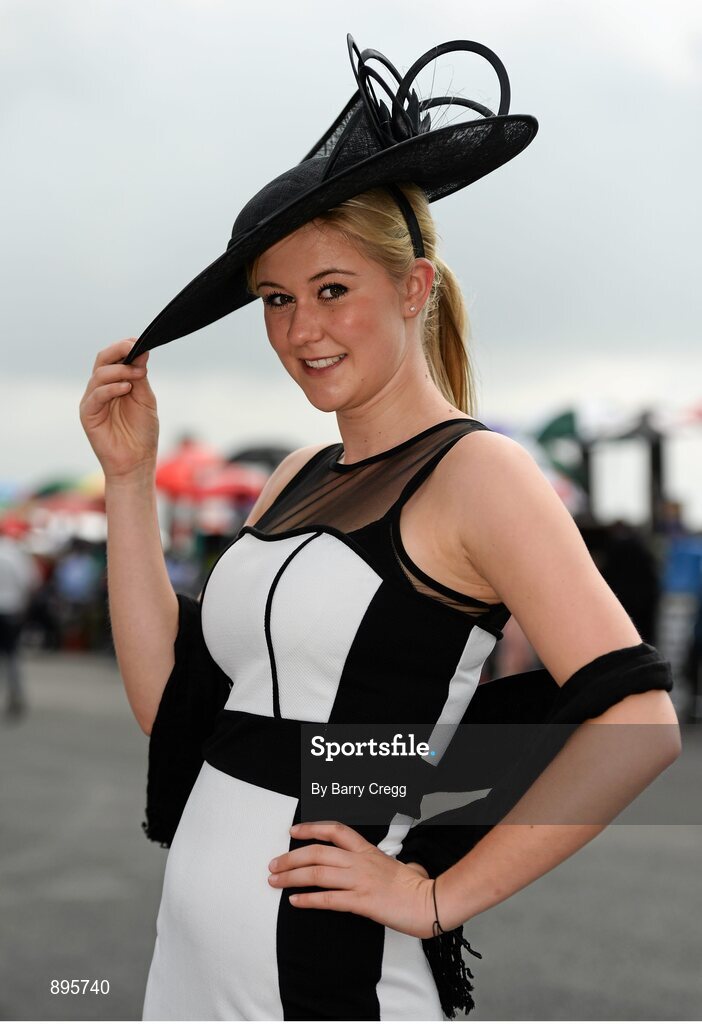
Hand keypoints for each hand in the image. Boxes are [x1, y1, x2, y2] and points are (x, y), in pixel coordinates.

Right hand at [79, 338, 158, 480]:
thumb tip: (141, 352)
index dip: (125, 347)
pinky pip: (96, 395)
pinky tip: (127, 388)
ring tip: (137, 374)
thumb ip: (141, 378)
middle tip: (134, 347)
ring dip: (119, 370)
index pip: (114, 358)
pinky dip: (111, 388)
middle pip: (102, 360)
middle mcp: (101, 389)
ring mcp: (93, 401)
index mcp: (115, 384)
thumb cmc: (142, 434)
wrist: (136, 462)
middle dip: (118, 350)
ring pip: (99, 375)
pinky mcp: (88, 414)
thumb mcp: (146, 400)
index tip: (141, 342)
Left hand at [267, 820, 436, 938]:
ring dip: (292, 877)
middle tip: (274, 865)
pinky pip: (329, 899)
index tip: (293, 832)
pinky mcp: (361, 901)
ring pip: (317, 874)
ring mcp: (360, 880)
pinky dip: (308, 899)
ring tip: (275, 882)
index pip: (335, 830)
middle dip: (291, 857)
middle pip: (317, 852)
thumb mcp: (399, 864)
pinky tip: (295, 901)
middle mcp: (360, 861)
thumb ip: (386, 862)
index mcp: (367, 850)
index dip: (311, 828)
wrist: (430, 901)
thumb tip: (391, 866)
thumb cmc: (417, 885)